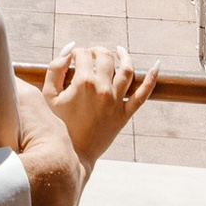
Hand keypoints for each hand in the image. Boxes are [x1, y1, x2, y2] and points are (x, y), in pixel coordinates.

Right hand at [41, 43, 155, 166]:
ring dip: (123, 56)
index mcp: (83, 82)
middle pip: (105, 56)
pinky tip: (156, 66)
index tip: (72, 59)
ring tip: (118, 51)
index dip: (76, 53)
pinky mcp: (125, 114)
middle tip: (91, 54)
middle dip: (97, 51)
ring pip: (127, 70)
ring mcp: (116, 101)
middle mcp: (103, 88)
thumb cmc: (58, 124)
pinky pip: (143, 95)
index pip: (82, 54)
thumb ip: (54, 69)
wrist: (73, 154)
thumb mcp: (48, 96)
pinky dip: (151, 79)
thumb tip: (68, 52)